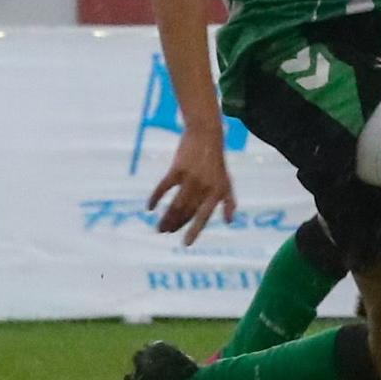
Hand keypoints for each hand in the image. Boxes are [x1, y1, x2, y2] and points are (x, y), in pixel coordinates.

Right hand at [147, 125, 235, 245]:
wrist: (206, 135)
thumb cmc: (216, 162)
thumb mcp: (227, 181)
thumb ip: (229, 202)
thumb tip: (231, 222)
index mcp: (217, 191)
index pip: (205, 216)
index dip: (195, 231)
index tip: (185, 244)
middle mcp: (204, 187)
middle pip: (186, 212)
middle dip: (175, 225)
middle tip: (165, 232)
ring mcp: (190, 178)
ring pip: (175, 204)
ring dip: (166, 218)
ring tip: (160, 227)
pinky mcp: (177, 169)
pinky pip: (163, 187)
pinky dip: (155, 198)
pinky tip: (150, 208)